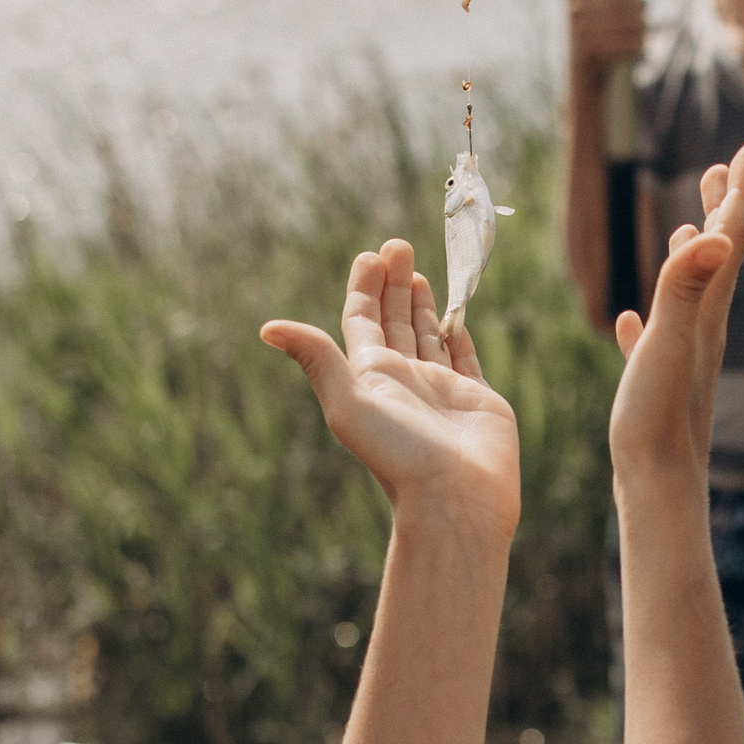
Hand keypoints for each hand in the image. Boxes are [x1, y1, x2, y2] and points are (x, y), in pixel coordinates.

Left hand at [262, 239, 519, 539]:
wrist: (454, 498)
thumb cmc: (399, 454)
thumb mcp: (348, 402)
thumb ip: (317, 359)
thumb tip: (267, 328)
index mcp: (371, 377)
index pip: (362, 321)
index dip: (364, 287)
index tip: (371, 254)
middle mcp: (403, 380)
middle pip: (393, 321)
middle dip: (394, 283)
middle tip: (398, 245)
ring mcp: (440, 390)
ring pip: (428, 335)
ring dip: (421, 304)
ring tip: (418, 271)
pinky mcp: (475, 399)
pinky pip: (464, 358)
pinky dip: (458, 334)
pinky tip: (454, 317)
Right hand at [568, 0, 646, 79]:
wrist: (582, 88)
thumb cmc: (595, 46)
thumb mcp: (595, 16)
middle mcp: (572, 11)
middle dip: (640, 6)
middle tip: (647, 14)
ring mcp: (579, 33)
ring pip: (628, 22)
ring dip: (643, 28)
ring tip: (647, 33)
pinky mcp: (590, 54)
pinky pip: (627, 44)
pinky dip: (638, 47)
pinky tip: (641, 49)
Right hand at [608, 145, 743, 481]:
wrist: (660, 490)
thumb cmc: (660, 419)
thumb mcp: (669, 345)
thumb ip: (686, 288)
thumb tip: (714, 233)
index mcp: (707, 313)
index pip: (729, 238)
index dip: (739, 192)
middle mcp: (703, 331)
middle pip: (718, 258)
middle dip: (721, 211)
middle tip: (723, 169)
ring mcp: (683, 361)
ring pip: (691, 297)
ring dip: (690, 258)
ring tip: (684, 231)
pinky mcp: (660, 389)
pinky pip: (655, 342)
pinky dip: (648, 321)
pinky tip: (629, 321)